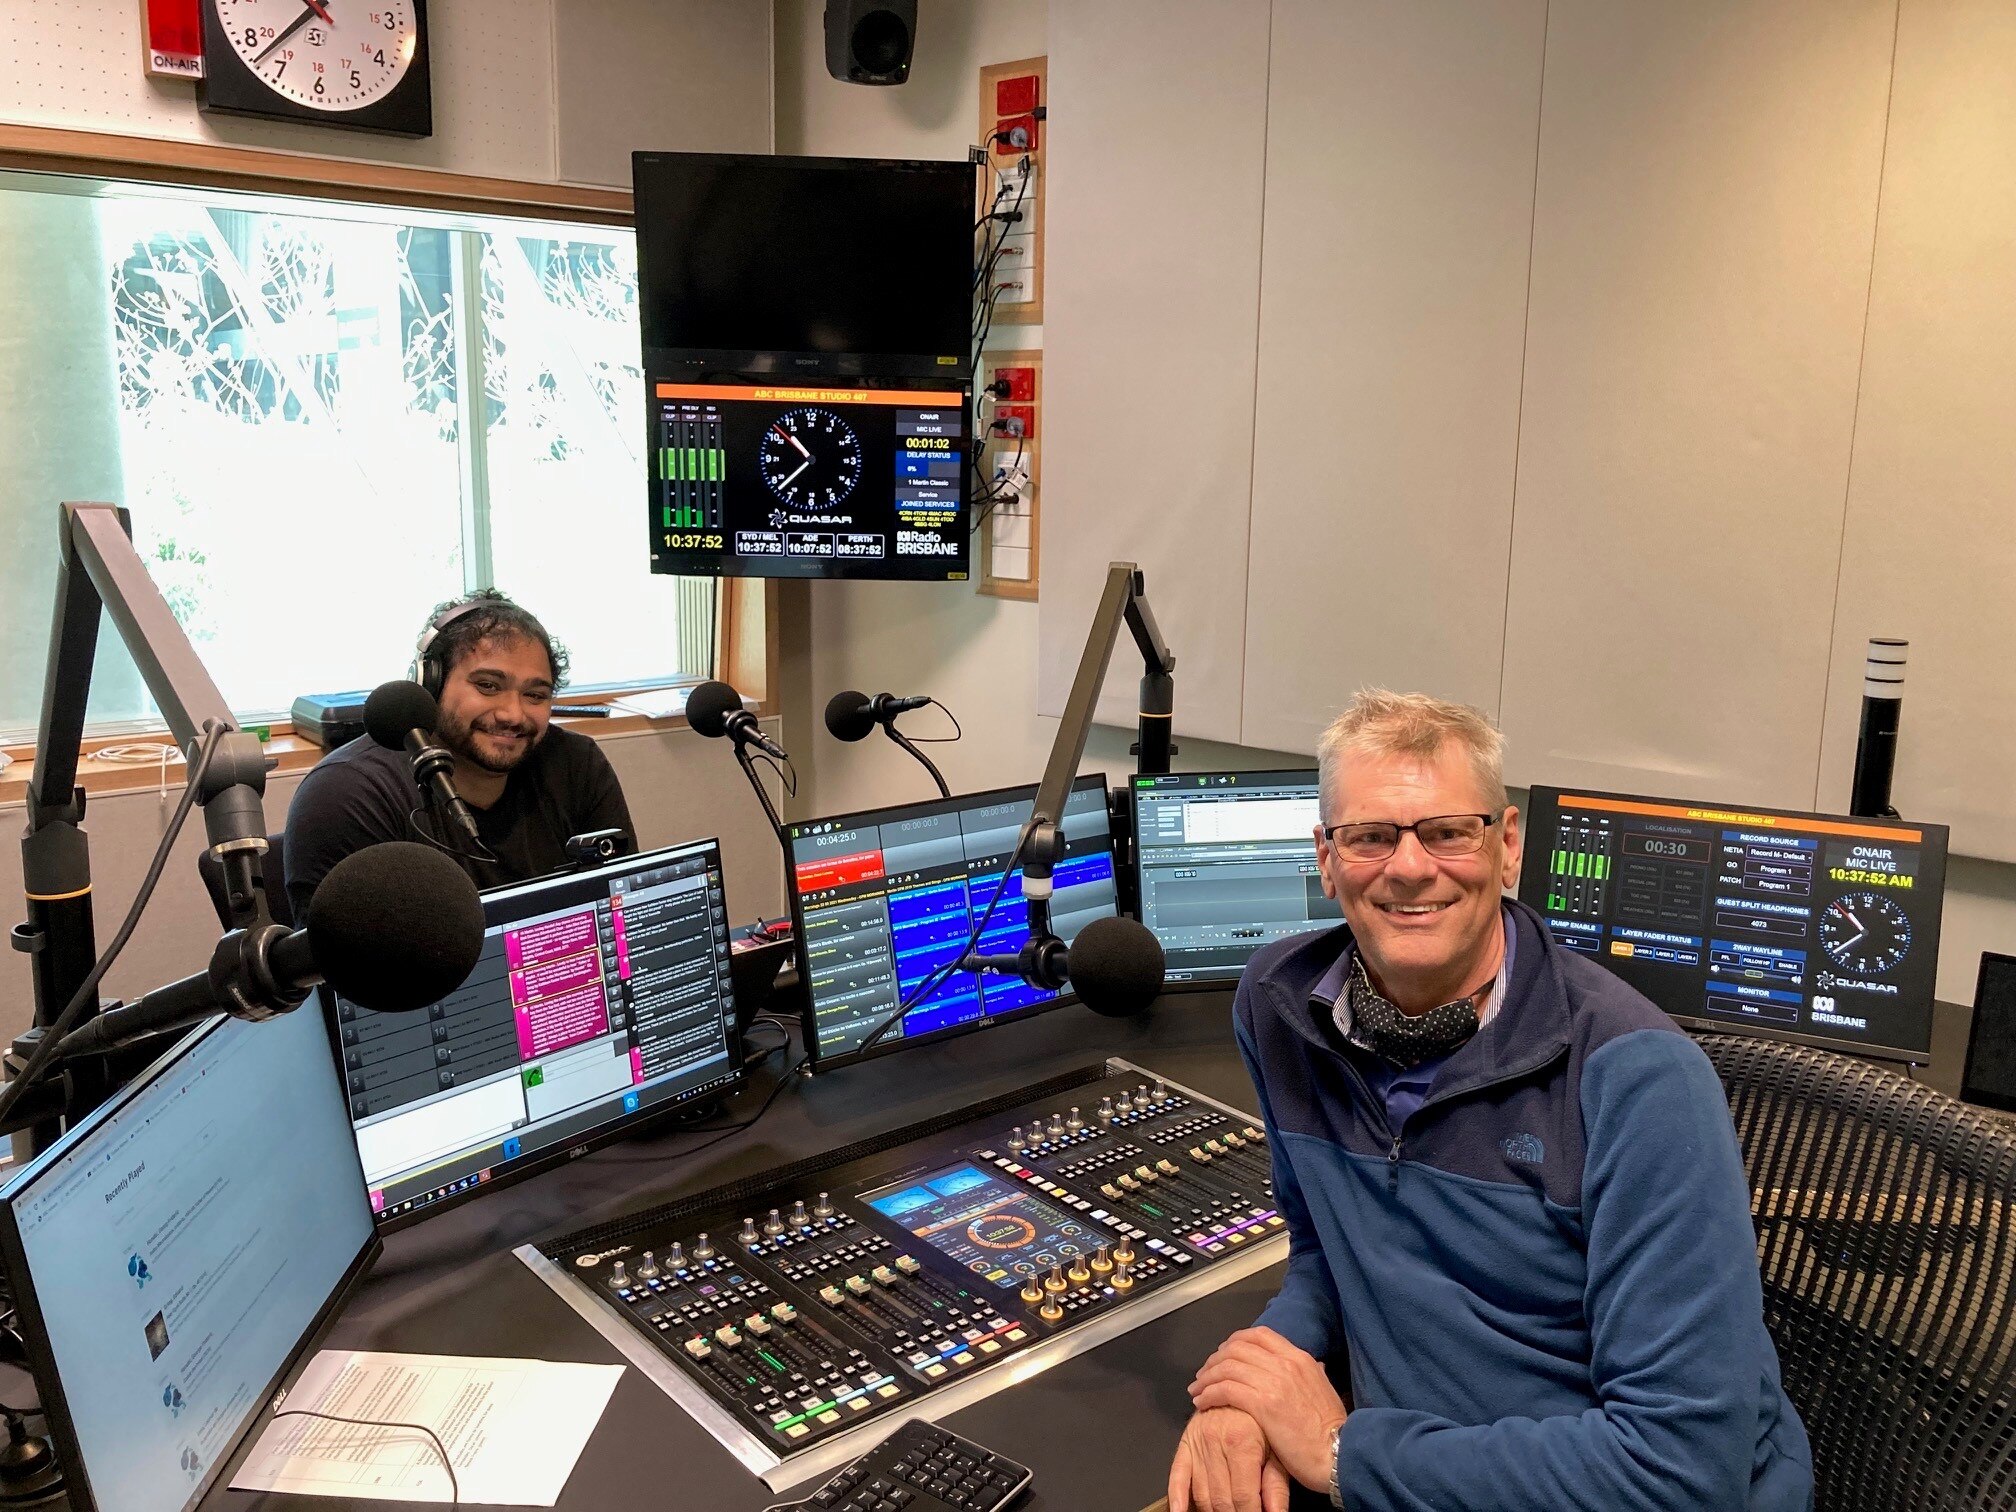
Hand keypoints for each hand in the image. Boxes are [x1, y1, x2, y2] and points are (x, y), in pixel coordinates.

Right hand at [1167, 1407, 1292, 1511]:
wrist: (1242, 1384)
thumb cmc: (1263, 1419)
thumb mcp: (1278, 1448)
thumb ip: (1277, 1485)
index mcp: (1241, 1443)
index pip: (1244, 1498)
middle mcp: (1216, 1443)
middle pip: (1221, 1499)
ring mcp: (1198, 1444)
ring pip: (1201, 1493)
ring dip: (1212, 1510)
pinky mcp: (1186, 1443)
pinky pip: (1176, 1475)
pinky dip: (1176, 1497)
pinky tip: (1180, 1511)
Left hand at [1188, 1328, 1347, 1492]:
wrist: (1339, 1453)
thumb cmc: (1331, 1429)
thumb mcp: (1323, 1388)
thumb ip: (1311, 1373)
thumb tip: (1312, 1365)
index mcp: (1299, 1357)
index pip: (1258, 1335)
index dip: (1234, 1342)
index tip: (1222, 1355)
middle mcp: (1284, 1363)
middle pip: (1237, 1348)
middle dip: (1214, 1359)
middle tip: (1203, 1374)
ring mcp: (1273, 1382)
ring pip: (1227, 1367)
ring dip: (1206, 1378)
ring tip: (1197, 1390)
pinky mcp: (1263, 1405)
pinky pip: (1225, 1390)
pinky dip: (1209, 1393)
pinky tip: (1202, 1402)